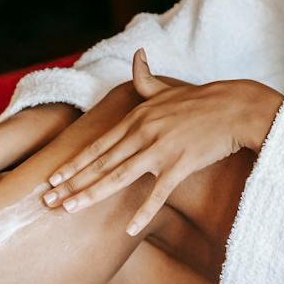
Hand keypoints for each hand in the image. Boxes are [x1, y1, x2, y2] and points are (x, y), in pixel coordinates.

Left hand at [42, 48, 282, 237]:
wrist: (235, 107)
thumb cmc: (201, 100)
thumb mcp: (167, 88)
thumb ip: (145, 77)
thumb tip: (136, 54)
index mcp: (137, 117)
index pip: (97, 145)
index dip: (73, 163)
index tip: (52, 178)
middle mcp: (143, 132)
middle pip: (101, 163)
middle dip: (72, 183)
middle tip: (48, 201)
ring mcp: (161, 149)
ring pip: (119, 176)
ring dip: (91, 194)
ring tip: (70, 209)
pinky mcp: (181, 164)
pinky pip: (158, 193)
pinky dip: (143, 212)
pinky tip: (128, 229)